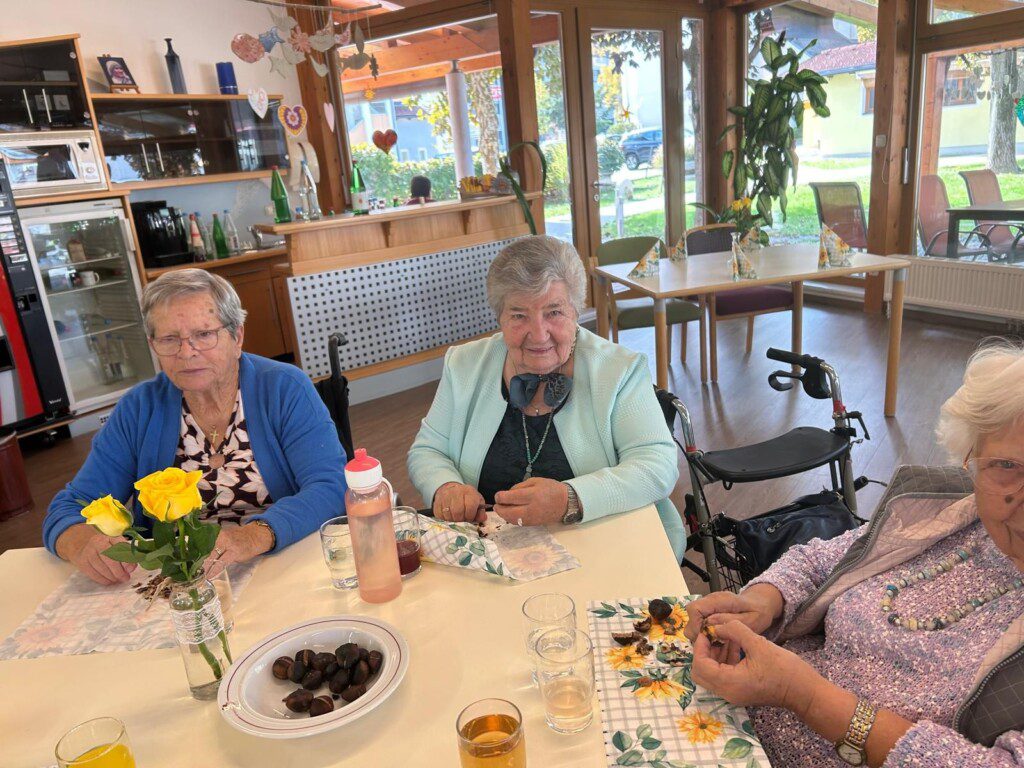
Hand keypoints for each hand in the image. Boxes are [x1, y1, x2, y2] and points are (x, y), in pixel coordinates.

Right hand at [55, 523, 135, 585]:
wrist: (82, 543)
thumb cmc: (105, 545)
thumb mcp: (117, 545)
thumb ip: (127, 554)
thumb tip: (131, 568)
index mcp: (110, 536)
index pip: (120, 548)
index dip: (126, 560)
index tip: (130, 569)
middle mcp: (98, 542)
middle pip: (110, 559)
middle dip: (119, 571)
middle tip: (125, 578)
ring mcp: (88, 551)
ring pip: (101, 567)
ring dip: (111, 576)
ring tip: (117, 579)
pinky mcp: (82, 561)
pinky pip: (93, 573)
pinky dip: (102, 579)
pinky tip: (109, 581)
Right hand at [205, 523, 273, 576]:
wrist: (253, 535)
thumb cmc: (248, 549)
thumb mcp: (240, 559)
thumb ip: (227, 562)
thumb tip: (213, 569)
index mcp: (234, 550)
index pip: (220, 562)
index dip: (213, 571)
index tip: (207, 577)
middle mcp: (227, 541)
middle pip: (212, 555)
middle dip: (205, 565)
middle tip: (199, 573)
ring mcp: (222, 535)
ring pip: (209, 548)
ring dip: (204, 557)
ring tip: (198, 566)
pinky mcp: (219, 532)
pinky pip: (210, 542)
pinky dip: (206, 550)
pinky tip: (201, 556)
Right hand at [433, 482, 485, 522]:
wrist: (453, 491)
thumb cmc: (467, 499)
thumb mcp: (477, 503)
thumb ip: (481, 512)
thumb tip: (483, 518)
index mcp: (469, 492)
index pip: (470, 506)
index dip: (470, 516)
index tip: (470, 519)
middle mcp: (456, 492)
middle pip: (457, 511)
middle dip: (461, 520)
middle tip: (462, 521)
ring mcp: (445, 496)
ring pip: (448, 514)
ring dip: (453, 520)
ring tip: (456, 519)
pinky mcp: (436, 502)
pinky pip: (439, 515)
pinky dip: (444, 519)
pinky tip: (449, 517)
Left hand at [493, 478, 567, 525]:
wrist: (566, 503)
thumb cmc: (551, 488)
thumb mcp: (535, 481)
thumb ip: (520, 487)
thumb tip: (507, 494)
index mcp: (532, 495)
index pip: (511, 498)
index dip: (500, 497)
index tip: (498, 495)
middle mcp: (531, 508)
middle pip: (509, 512)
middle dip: (499, 509)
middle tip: (496, 504)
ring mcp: (532, 518)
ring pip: (512, 520)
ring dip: (504, 515)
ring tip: (502, 509)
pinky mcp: (533, 524)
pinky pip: (518, 523)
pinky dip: (511, 519)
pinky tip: (510, 514)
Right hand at [682, 583, 784, 642]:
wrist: (762, 604)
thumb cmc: (759, 613)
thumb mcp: (751, 621)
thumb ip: (731, 622)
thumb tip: (710, 623)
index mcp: (721, 600)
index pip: (695, 609)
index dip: (695, 626)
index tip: (707, 640)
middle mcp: (711, 599)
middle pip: (691, 615)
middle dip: (698, 632)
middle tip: (714, 644)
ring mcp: (709, 604)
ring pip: (694, 620)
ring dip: (702, 634)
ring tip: (718, 643)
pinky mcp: (710, 610)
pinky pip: (701, 621)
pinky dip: (706, 632)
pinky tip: (719, 639)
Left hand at [691, 620, 822, 715]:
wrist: (805, 691)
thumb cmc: (784, 669)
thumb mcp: (758, 644)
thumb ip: (735, 631)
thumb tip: (718, 625)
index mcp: (729, 683)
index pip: (700, 665)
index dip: (700, 646)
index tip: (707, 631)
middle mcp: (727, 692)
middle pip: (701, 673)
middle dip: (703, 651)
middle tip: (713, 634)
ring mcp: (734, 694)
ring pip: (711, 673)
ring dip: (714, 654)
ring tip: (726, 635)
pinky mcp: (741, 691)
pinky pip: (723, 675)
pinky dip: (724, 660)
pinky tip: (735, 644)